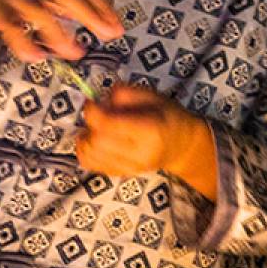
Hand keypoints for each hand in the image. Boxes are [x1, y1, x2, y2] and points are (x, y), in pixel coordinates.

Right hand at [0, 0, 121, 61]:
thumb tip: (89, 13)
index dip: (102, 7)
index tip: (117, 26)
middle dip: (93, 17)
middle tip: (110, 36)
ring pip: (43, 15)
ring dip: (62, 37)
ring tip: (76, 53)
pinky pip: (15, 31)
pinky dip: (27, 46)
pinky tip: (38, 57)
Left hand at [77, 82, 217, 196]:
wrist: (182, 146)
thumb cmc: (167, 116)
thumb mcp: (152, 95)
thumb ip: (124, 93)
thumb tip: (99, 100)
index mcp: (149, 130)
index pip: (108, 125)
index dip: (92, 111)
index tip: (92, 102)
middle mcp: (139, 154)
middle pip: (96, 142)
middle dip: (89, 125)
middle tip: (97, 114)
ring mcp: (130, 168)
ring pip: (90, 155)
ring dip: (84, 139)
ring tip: (94, 128)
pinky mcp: (122, 174)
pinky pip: (90, 165)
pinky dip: (86, 151)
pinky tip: (94, 141)